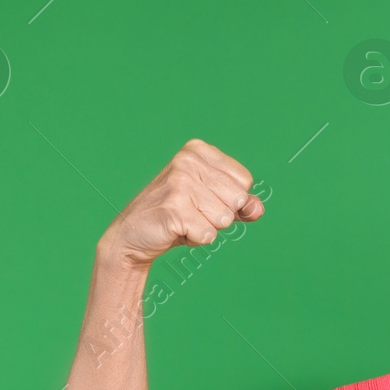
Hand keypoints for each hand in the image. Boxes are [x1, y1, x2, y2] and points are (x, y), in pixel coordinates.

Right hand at [99, 139, 263, 266]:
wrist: (133, 235)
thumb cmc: (179, 216)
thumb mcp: (213, 204)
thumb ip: (242, 204)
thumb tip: (256, 208)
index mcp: (199, 151)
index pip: (244, 181)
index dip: (230, 199)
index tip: (203, 199)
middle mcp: (187, 160)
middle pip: (238, 199)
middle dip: (220, 215)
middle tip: (192, 212)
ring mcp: (179, 182)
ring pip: (224, 219)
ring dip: (207, 228)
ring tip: (184, 220)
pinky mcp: (173, 207)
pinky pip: (208, 234)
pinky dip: (196, 239)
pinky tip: (177, 229)